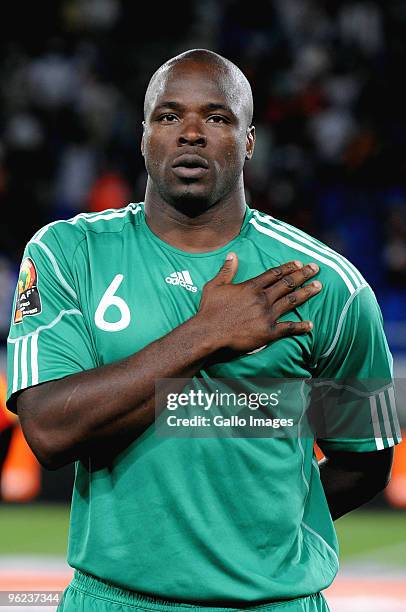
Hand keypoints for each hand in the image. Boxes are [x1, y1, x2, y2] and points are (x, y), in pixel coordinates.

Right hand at [196, 253, 321, 352]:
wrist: (209, 333)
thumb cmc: (209, 310)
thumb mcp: (214, 286)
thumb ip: (226, 270)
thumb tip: (232, 255)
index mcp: (251, 287)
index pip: (274, 273)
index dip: (288, 267)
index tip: (299, 263)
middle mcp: (262, 298)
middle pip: (287, 284)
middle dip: (303, 275)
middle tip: (316, 268)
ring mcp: (267, 315)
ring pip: (292, 301)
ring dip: (306, 293)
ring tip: (319, 287)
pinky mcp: (268, 332)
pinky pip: (288, 328)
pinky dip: (300, 326)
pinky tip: (310, 325)